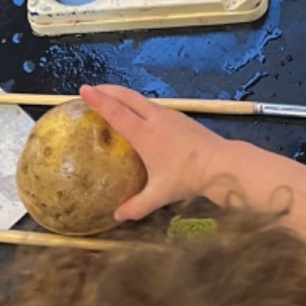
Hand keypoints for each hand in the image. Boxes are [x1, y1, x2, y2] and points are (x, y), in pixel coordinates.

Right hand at [80, 84, 305, 234]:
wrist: (221, 163)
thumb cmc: (188, 177)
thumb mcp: (160, 195)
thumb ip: (137, 206)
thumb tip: (117, 217)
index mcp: (145, 134)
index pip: (117, 112)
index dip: (99, 100)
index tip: (84, 89)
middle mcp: (156, 119)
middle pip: (128, 97)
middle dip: (109, 90)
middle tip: (92, 88)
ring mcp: (170, 116)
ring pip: (142, 99)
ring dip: (125, 96)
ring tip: (112, 98)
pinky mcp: (180, 118)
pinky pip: (153, 106)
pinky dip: (139, 104)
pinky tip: (139, 114)